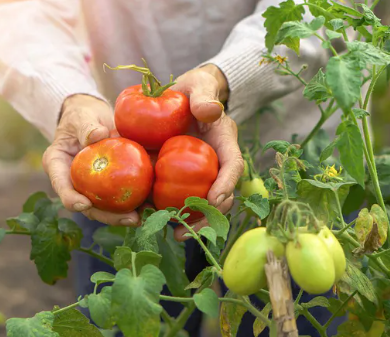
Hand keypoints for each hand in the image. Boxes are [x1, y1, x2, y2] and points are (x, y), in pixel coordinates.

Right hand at [42, 94, 139, 225]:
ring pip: (107, 207)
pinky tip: (153, 204)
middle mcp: (75, 183)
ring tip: (145, 217)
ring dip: (126, 215)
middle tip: (130, 219)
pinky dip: (138, 201)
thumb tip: (98, 135)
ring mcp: (94, 187)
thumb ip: (86, 126)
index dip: (71, 199)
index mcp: (59, 167)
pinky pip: (123, 196)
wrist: (94, 118)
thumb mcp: (81, 116)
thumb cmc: (82, 115)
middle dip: (109, 216)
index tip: (83, 204)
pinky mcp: (112, 185)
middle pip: (89, 205)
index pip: (62, 187)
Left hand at [170, 65, 243, 240]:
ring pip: (202, 203)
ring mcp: (201, 173)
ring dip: (192, 222)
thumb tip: (209, 111)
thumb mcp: (199, 85)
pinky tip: (156, 221)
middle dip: (210, 216)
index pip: (233, 166)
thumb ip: (204, 94)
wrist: (182, 96)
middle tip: (190, 230)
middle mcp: (216, 163)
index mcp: (225, 142)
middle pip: (221, 195)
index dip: (227, 184)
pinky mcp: (183, 177)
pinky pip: (180, 197)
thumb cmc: (194, 89)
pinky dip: (171, 211)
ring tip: (176, 235)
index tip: (216, 199)